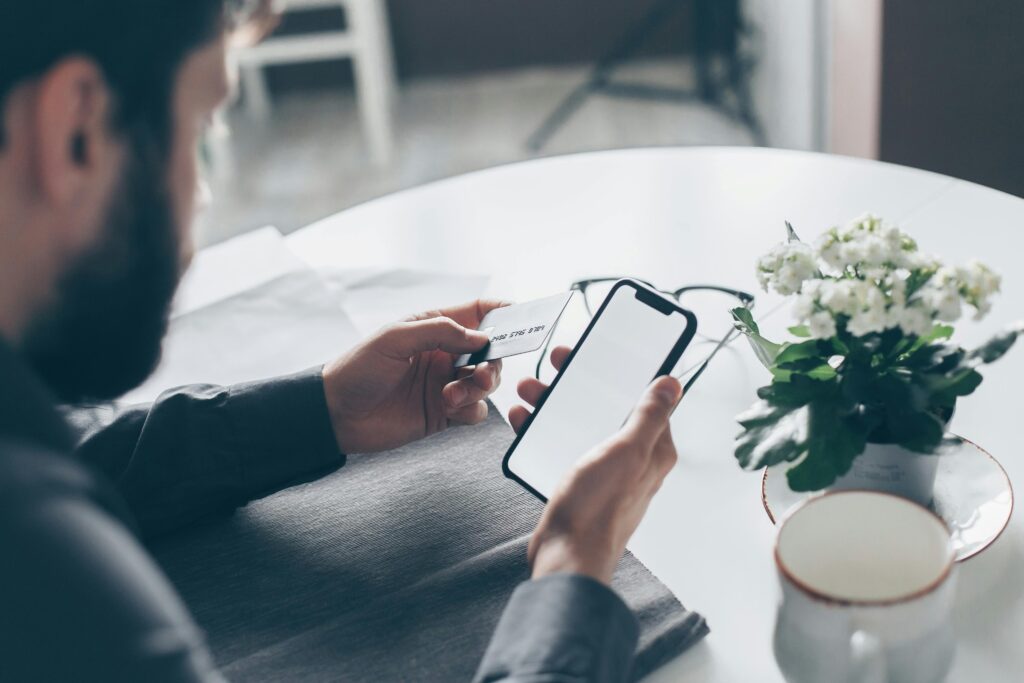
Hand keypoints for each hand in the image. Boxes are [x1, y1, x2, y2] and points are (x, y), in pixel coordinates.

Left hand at [322, 300, 507, 453]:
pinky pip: (476, 411)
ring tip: (453, 395)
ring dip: (479, 388)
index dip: (503, 312)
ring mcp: (446, 384)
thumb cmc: (358, 368)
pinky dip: (471, 410)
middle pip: (491, 353)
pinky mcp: (444, 413)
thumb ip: (440, 332)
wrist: (336, 414)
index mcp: (434, 327)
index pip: (478, 312)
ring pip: (487, 383)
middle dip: (494, 363)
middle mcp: (445, 354)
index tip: (523, 317)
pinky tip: (449, 409)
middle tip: (481, 374)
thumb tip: (482, 336)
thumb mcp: (395, 338)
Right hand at [510, 347, 681, 584]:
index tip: (598, 352)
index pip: (644, 399)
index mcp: (651, 450)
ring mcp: (604, 472)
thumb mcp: (626, 451)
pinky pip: (562, 444)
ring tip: (531, 390)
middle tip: (557, 364)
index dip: (622, 372)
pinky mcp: (579, 483)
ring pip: (580, 423)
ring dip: (555, 403)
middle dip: (579, 383)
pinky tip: (525, 420)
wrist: (566, 556)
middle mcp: (631, 459)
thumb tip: (672, 385)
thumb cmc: (598, 509)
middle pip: (607, 406)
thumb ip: (650, 416)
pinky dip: (543, 429)